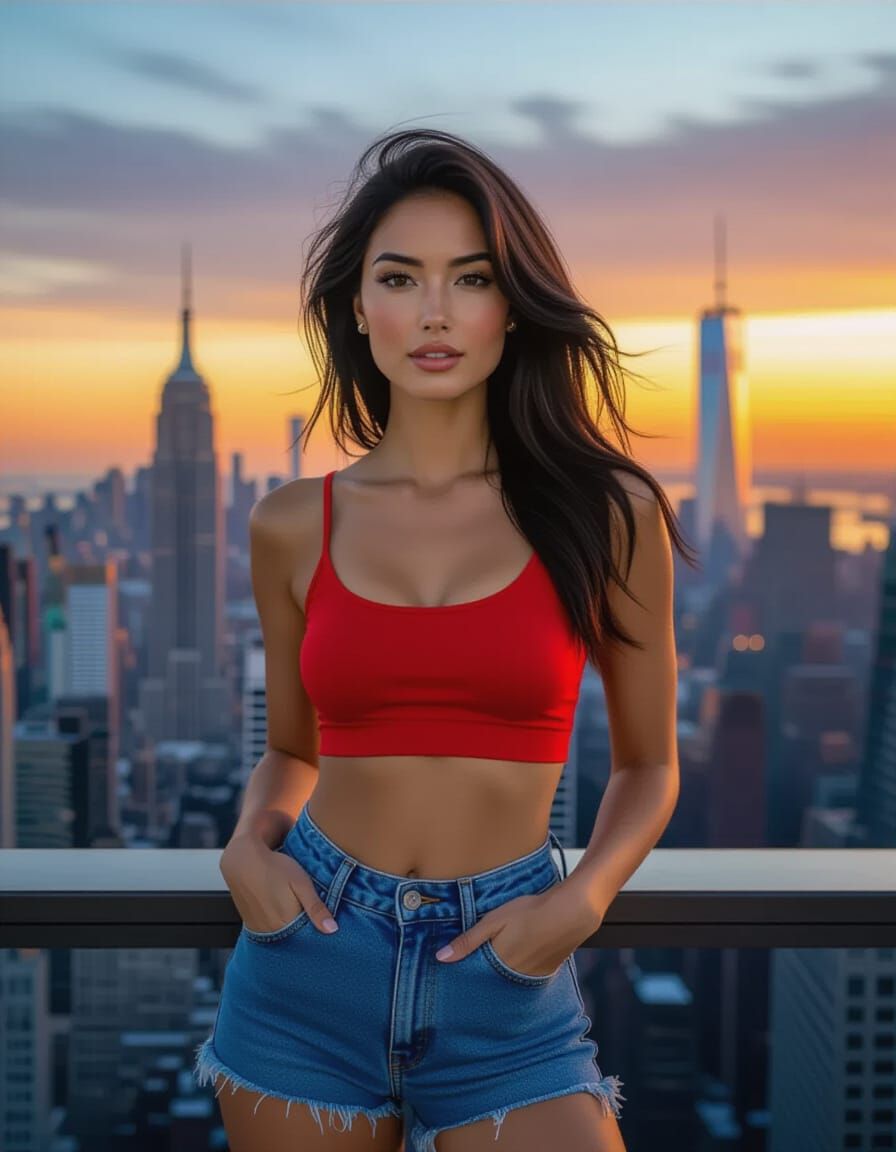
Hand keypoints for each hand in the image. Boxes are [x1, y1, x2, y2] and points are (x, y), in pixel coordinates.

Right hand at [219, 833, 337, 935]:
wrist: (242, 859)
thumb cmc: (273, 868)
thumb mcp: (301, 883)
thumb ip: (316, 907)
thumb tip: (332, 929)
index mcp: (285, 924)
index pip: (307, 939)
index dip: (317, 932)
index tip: (326, 926)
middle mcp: (270, 931)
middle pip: (294, 938)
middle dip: (305, 930)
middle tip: (311, 915)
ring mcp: (258, 929)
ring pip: (282, 935)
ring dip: (291, 927)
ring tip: (294, 909)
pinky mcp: (251, 924)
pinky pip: (269, 930)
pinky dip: (278, 924)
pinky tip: (281, 909)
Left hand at [434, 883, 602, 976]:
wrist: (571, 913)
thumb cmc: (530, 911)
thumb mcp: (494, 920)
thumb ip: (468, 940)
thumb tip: (441, 957)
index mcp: (497, 963)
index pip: (473, 979)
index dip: (462, 977)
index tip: (450, 979)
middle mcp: (513, 977)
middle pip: (489, 984)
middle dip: (478, 981)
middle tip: (469, 977)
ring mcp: (530, 977)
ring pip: (506, 983)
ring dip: (498, 978)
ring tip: (492, 968)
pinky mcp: (544, 973)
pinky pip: (523, 980)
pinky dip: (516, 974)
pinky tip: (516, 962)